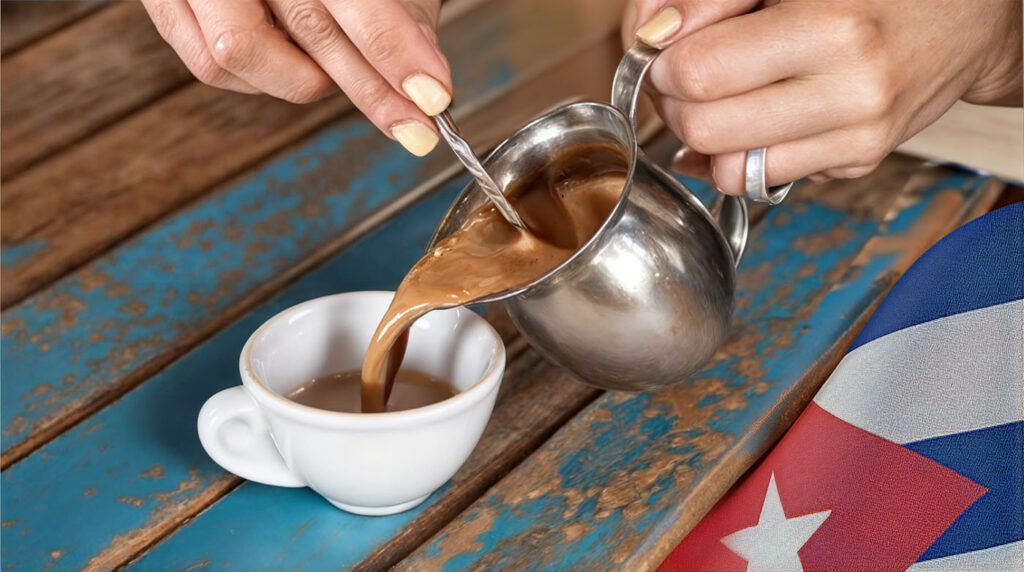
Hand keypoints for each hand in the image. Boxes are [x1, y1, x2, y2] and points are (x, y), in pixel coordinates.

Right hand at [142, 0, 449, 155]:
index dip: (395, 49)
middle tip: (415, 128)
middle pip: (309, 27)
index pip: (357, 0)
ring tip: (332, 71)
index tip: (433, 96)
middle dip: (369, 89)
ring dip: (300, 79)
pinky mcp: (165, 2)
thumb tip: (428, 83)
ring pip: (239, 54)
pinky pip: (209, 62)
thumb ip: (398, 14)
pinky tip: (286, 60)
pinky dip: (257, 77)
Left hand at [627, 1, 1022, 192]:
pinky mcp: (858, 163)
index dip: (662, 62)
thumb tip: (649, 35)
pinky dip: (739, 156)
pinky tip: (751, 120)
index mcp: (831, 26)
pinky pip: (763, 183)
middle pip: (704, 127)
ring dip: (703, 138)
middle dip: (674, 102)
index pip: (699, 71)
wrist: (968, 16)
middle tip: (683, 74)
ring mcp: (858, 137)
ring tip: (719, 97)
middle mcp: (852, 90)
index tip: (664, 47)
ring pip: (728, 170)